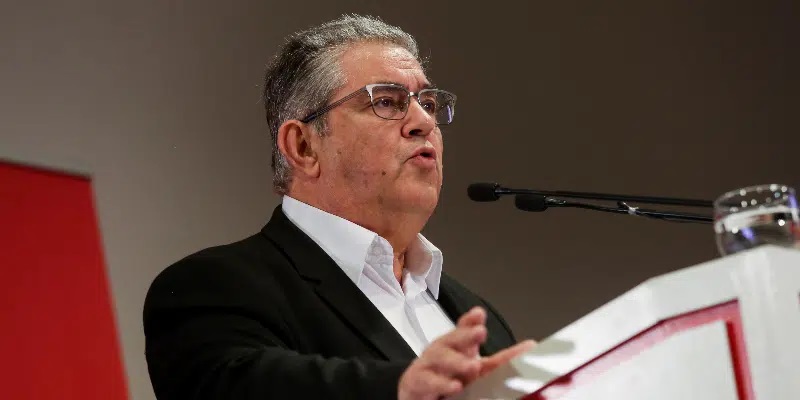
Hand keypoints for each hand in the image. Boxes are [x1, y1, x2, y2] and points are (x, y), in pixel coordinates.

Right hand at [397, 307, 535, 399]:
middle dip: (465, 335)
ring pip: (438, 359)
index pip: (463, 329)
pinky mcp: (417, 383)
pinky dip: (440, 384)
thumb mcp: (479, 368)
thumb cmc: (449, 376)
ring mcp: (427, 366)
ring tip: (472, 366)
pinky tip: (454, 386)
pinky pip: (427, 382)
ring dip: (455, 362)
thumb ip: (503, 359)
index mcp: (458, 346)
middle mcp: (442, 352)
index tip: (479, 314)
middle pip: (451, 339)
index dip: (470, 321)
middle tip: (480, 332)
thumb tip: (531, 346)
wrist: (418, 391)